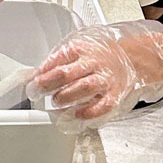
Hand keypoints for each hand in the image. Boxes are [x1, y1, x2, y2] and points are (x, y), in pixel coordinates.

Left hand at [27, 20, 162, 128]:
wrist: (131, 57)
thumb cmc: (100, 55)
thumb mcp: (79, 48)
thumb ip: (59, 60)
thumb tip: (36, 74)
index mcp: (81, 49)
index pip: (57, 59)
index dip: (41, 72)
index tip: (30, 81)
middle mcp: (93, 63)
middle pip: (66, 73)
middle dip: (47, 84)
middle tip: (36, 92)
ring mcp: (105, 79)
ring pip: (83, 88)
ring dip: (66, 97)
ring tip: (56, 102)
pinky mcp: (116, 94)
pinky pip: (102, 105)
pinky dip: (89, 112)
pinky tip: (77, 114)